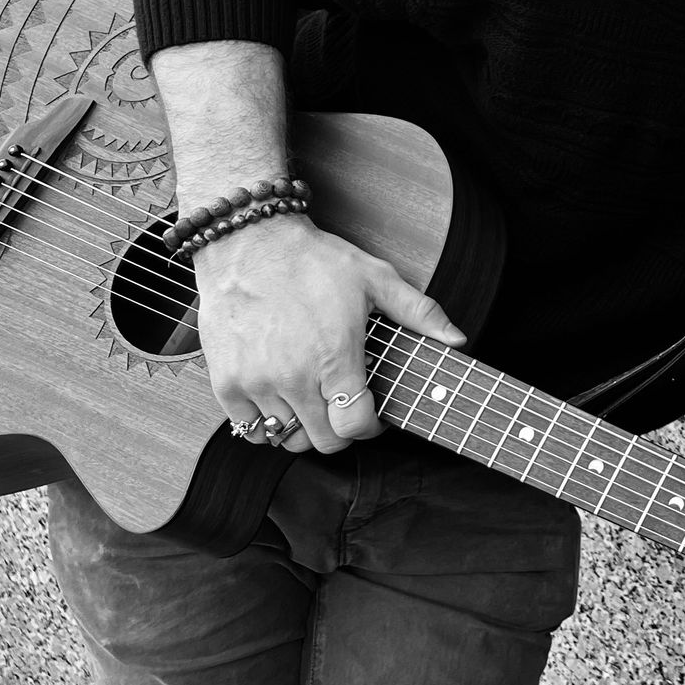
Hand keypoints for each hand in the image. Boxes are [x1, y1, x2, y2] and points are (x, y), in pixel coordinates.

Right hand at [193, 215, 465, 453]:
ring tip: (312, 400)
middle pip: (323, 442)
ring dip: (304, 427)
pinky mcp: (227, 383)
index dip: (370, 427)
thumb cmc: (312, 260)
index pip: (355, 427)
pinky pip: (250, 430)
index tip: (371, 413)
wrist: (249, 242)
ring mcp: (257, 383)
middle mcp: (294, 377)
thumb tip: (457, 339)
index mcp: (335, 357)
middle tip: (343, 405)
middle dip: (340, 429)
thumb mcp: (375, 278)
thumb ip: (420, 312)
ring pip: (287, 439)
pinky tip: (279, 398)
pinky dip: (265, 424)